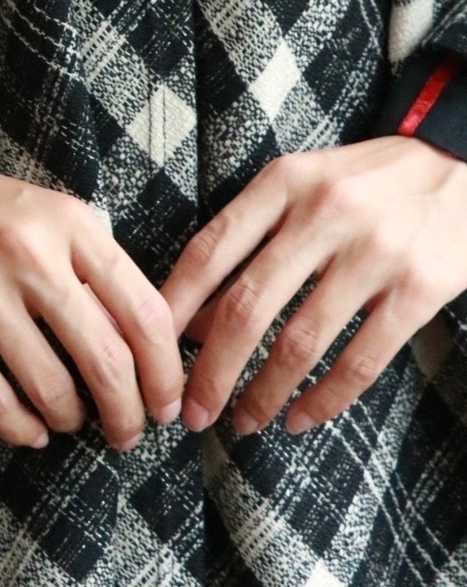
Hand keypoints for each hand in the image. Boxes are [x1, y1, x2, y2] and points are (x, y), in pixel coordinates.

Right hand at [0, 138, 184, 449]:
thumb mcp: (45, 215)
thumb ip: (90, 269)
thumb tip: (134, 347)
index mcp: (70, 223)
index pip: (144, 311)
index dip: (165, 371)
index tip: (165, 401)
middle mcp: (31, 255)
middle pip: (107, 360)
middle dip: (127, 414)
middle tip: (127, 433)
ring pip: (52, 388)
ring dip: (71, 421)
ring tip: (70, 422)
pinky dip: (19, 427)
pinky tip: (29, 430)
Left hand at [160, 137, 466, 437]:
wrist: (462, 165)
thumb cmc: (367, 180)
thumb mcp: (304, 183)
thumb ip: (252, 235)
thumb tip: (197, 313)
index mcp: (284, 181)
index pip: (210, 249)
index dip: (175, 305)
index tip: (152, 348)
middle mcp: (322, 214)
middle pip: (246, 305)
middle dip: (212, 369)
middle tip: (193, 410)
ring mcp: (372, 253)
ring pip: (299, 342)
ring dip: (263, 392)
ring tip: (243, 420)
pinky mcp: (417, 289)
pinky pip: (360, 360)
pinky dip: (325, 398)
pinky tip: (301, 417)